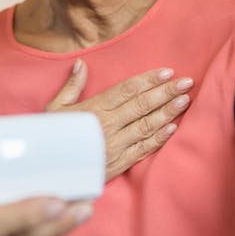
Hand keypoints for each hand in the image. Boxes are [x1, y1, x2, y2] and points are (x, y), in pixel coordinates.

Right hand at [46, 59, 192, 181]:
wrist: (47, 171)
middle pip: (142, 105)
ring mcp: (115, 145)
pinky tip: (173, 128)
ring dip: (167, 112)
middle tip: (187, 82)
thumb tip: (81, 64)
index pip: (127, 90)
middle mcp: (107, 125)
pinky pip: (143, 149)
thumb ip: (71, 87)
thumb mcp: (54, 109)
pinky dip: (159, 138)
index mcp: (94, 109)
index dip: (148, 79)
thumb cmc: (51, 137)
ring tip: (184, 100)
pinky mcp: (119, 163)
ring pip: (146, 125)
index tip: (167, 71)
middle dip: (166, 92)